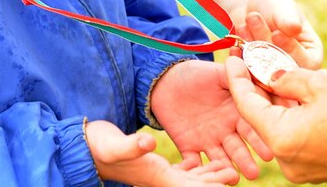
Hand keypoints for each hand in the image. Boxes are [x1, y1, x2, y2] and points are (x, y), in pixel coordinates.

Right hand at [85, 120, 239, 185]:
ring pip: (193, 179)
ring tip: (233, 170)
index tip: (228, 182)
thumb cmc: (101, 148)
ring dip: (212, 176)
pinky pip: (185, 170)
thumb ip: (133, 146)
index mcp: (158, 177)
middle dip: (216, 183)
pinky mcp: (159, 166)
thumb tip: (149, 143)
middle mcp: (162, 179)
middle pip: (196, 186)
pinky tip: (212, 160)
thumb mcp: (117, 146)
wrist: (88, 148)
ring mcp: (161, 174)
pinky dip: (200, 167)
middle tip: (239, 175)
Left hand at [150, 60, 272, 179]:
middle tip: (253, 173)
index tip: (268, 153)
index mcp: (236, 113)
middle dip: (246, 161)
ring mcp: (208, 140)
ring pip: (219, 158)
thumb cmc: (196, 74)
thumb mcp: (218, 73)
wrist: (167, 80)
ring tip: (234, 179)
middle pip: (238, 149)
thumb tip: (260, 78)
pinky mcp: (188, 146)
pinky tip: (201, 174)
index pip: (250, 128)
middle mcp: (225, 130)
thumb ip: (236, 79)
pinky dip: (196, 168)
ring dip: (226, 169)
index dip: (259, 140)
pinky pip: (192, 160)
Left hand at [224, 56, 326, 183]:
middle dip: (256, 86)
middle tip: (252, 58)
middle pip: (259, 117)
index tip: (232, 55)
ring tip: (272, 70)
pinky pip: (293, 137)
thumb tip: (267, 75)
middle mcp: (286, 160)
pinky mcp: (315, 168)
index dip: (237, 76)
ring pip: (277, 126)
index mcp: (282, 138)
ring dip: (275, 100)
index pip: (246, 104)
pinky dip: (290, 115)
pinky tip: (293, 93)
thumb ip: (286, 78)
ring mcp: (300, 168)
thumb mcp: (321, 83)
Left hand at [228, 0, 323, 69]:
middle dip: (266, 46)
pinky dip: (238, 57)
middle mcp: (294, 68)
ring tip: (244, 24)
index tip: (276, 33)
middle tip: (253, 19)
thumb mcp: (283, 8)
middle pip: (283, 69)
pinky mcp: (254, 75)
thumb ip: (287, 19)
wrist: (248, 6)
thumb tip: (294, 28)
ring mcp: (272, 74)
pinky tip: (234, 39)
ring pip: (262, 73)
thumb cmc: (273, 4)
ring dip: (250, 49)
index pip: (307, 63)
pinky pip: (246, 74)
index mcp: (311, 55)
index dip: (291, 51)